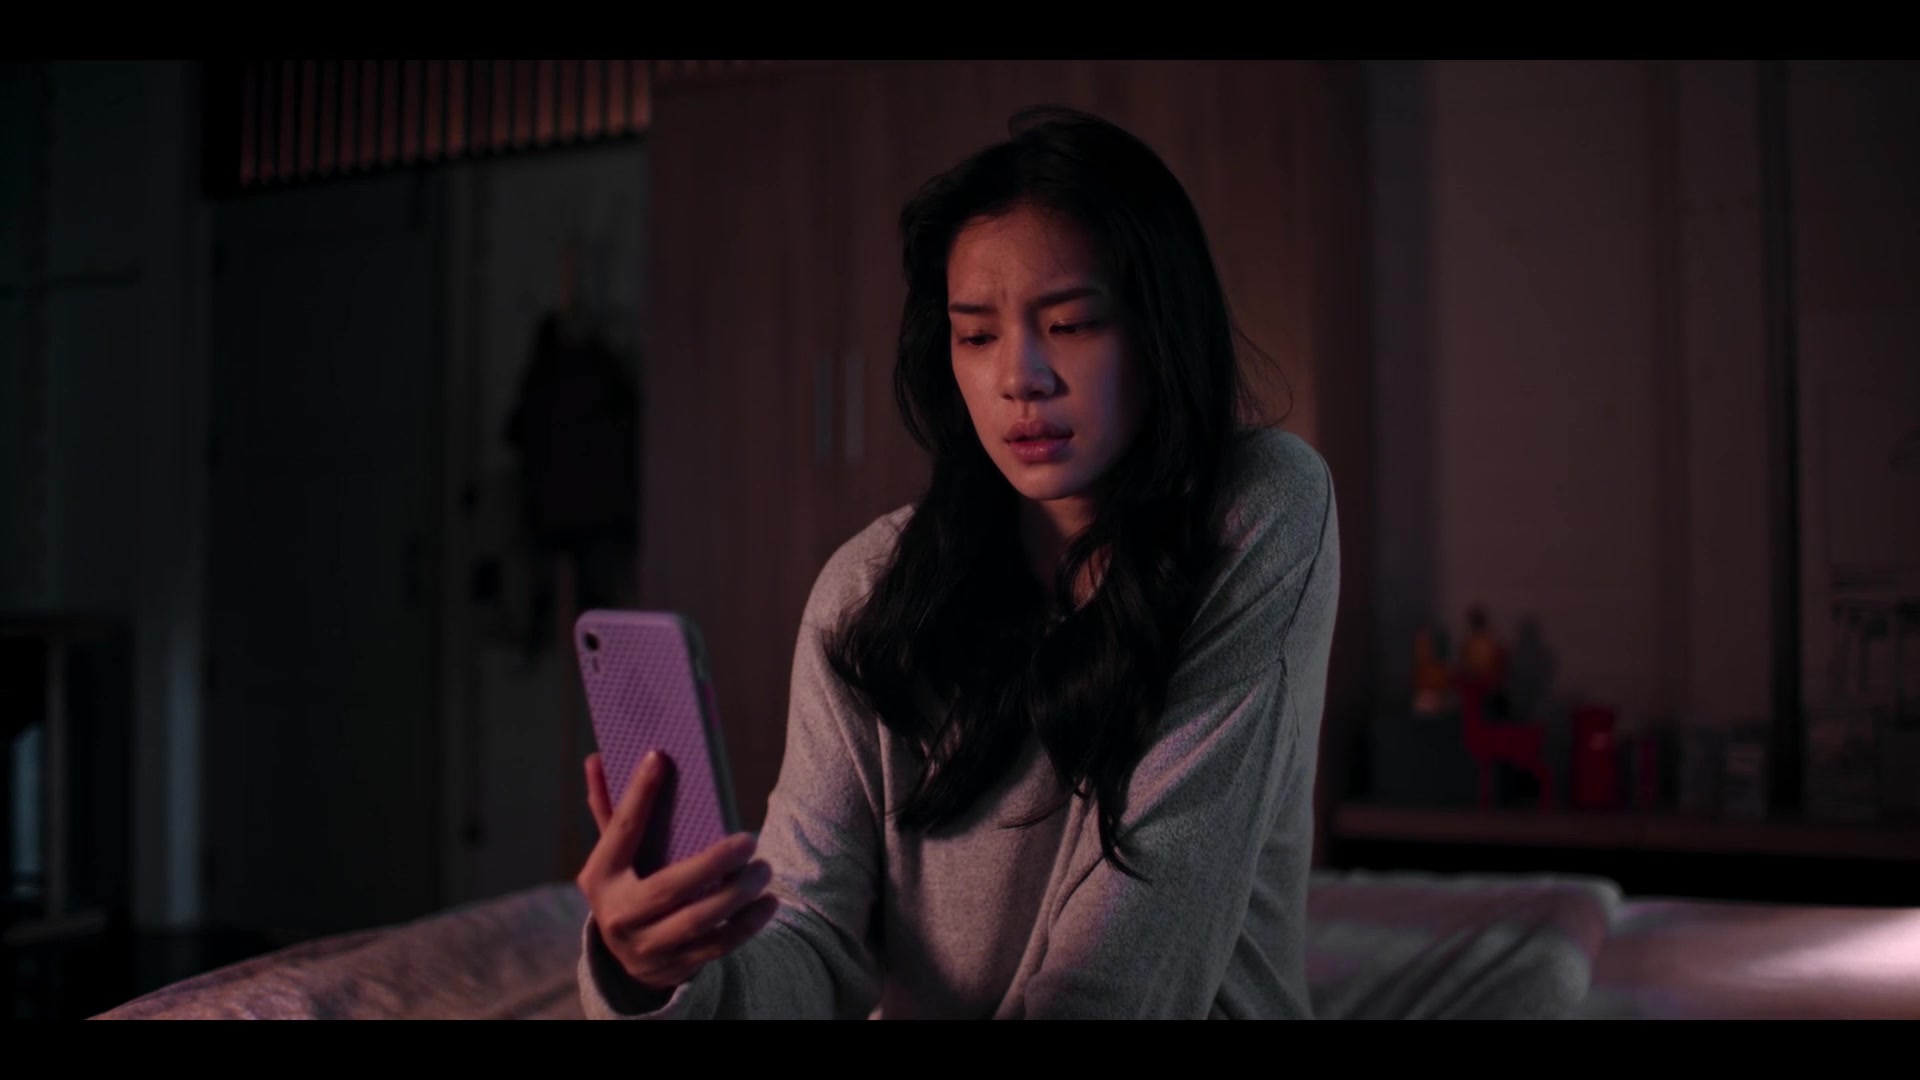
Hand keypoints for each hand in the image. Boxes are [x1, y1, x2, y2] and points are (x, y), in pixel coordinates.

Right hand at [576, 751, 780, 1000]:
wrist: (626, 958)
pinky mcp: (676, 965)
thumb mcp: (612, 854)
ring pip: (698, 921)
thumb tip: (597, 758)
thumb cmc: (627, 886)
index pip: (620, 831)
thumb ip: (608, 809)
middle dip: (713, 864)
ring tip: (764, 869)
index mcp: (601, 877)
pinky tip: (768, 902)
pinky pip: (717, 946)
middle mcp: (619, 915)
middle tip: (749, 839)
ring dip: (737, 895)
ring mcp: (647, 946)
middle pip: (669, 888)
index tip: (660, 758)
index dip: (638, 794)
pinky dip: (747, 925)